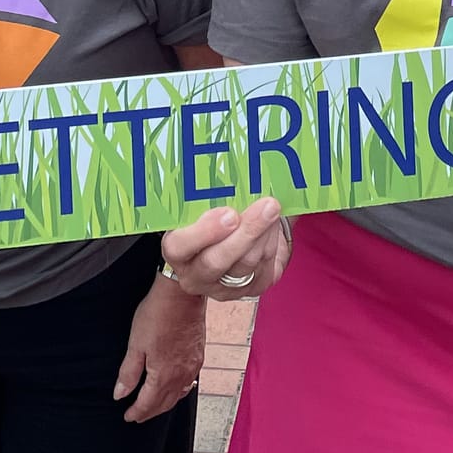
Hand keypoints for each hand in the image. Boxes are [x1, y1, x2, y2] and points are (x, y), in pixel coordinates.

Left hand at [113, 277, 204, 422]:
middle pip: (164, 403)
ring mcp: (192, 366)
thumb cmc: (158, 314)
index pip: (148, 403)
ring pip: (178, 395)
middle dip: (149, 412)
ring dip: (164, 404)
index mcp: (163, 375)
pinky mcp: (198, 356)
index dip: (136, 412)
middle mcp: (180, 375)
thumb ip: (128, 373)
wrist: (182, 295)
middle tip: (138, 415)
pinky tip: (176, 388)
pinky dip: (179, 391)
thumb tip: (120, 394)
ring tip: (154, 406)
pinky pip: (188, 383)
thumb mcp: (135, 344)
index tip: (128, 416)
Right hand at [160, 198, 290, 301]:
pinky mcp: (251, 290)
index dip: (204, 231)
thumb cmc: (208, 220)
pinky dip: (272, 242)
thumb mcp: (199, 208)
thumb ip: (211, 194)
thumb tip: (232, 162)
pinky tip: (276, 222)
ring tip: (275, 207)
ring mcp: (224, 287)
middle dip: (246, 232)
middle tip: (267, 206)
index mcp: (176, 251)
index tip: (229, 212)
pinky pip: (264, 268)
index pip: (180, 246)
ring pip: (246, 263)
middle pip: (217, 261)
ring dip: (265, 233)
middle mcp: (196, 275)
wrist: (222, 250)